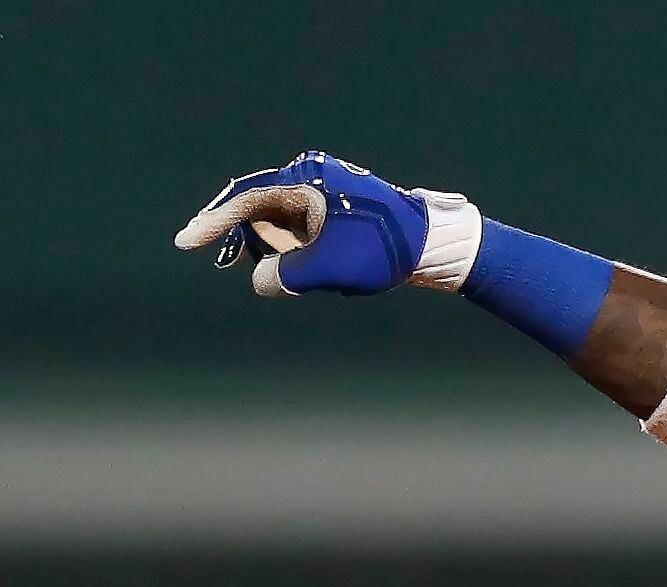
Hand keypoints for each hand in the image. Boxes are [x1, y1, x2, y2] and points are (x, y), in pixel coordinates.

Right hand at [173, 151, 437, 298]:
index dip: (212, 221)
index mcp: (307, 179)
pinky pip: (300, 232)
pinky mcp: (333, 211)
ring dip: (278, 253)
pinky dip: (296, 254)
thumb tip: (259, 282)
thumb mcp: (331, 267)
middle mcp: (311, 179)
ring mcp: (322, 194)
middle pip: (259, 210)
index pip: (246, 198)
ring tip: (306, 274)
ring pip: (279, 225)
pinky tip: (313, 272)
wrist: (435, 245)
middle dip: (250, 243)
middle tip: (237, 267)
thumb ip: (288, 275)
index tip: (186, 242)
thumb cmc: (385, 250)